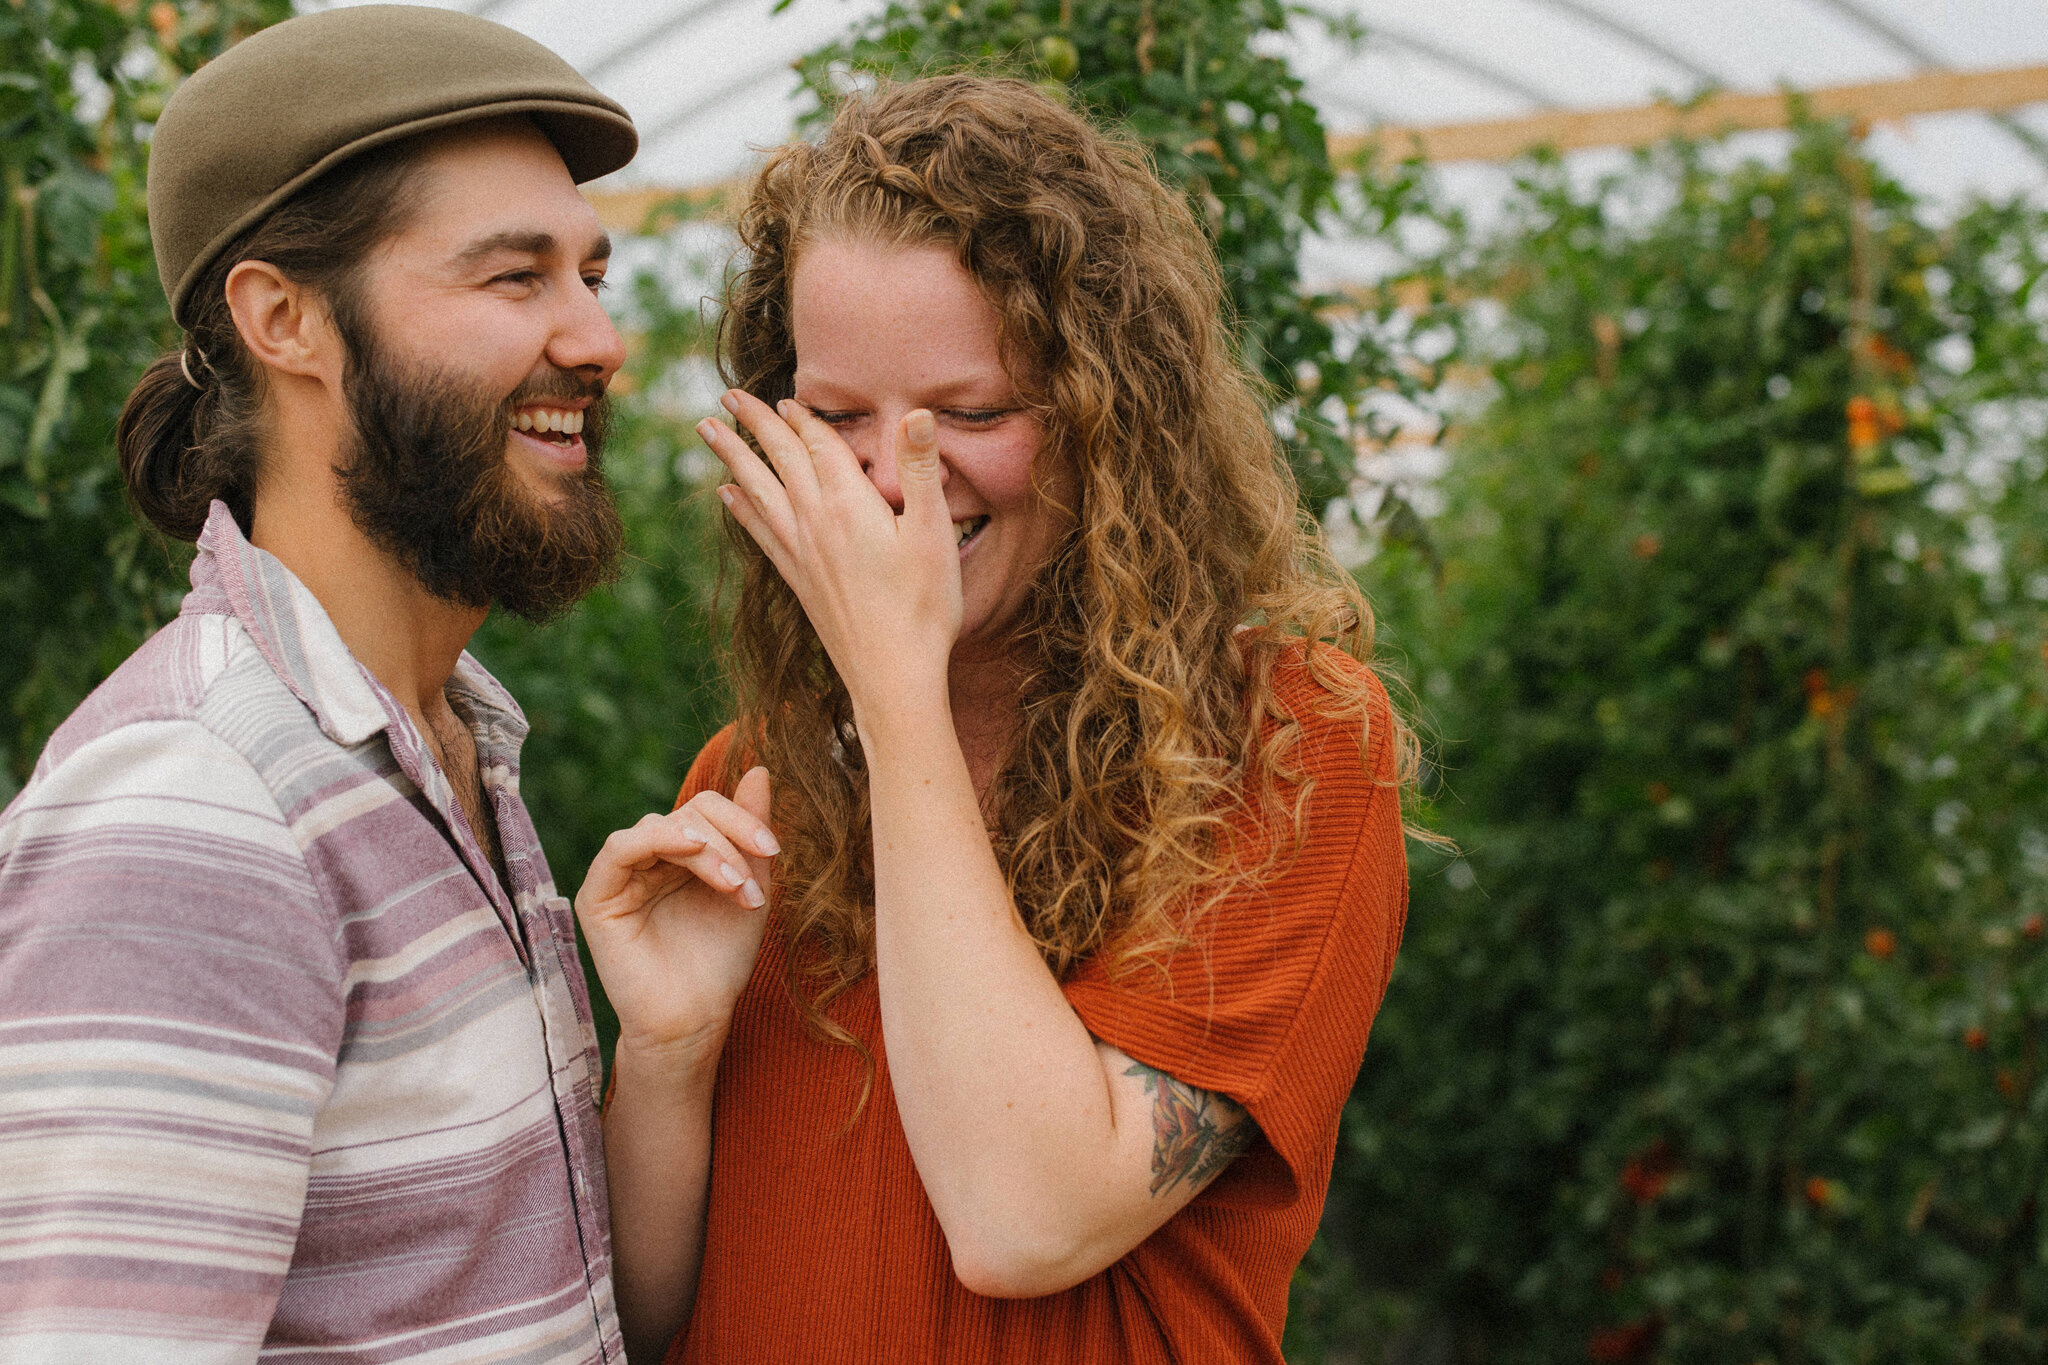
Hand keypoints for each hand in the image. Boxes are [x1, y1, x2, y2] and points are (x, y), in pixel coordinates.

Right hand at [575, 767, 776, 1064]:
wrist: (695, 1019)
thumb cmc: (721, 961)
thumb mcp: (750, 888)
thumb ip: (751, 831)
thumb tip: (760, 769)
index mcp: (684, 854)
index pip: (708, 808)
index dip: (742, 818)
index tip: (775, 848)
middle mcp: (650, 857)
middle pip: (689, 812)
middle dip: (730, 841)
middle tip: (750, 886)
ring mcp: (622, 874)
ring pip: (662, 825)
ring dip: (707, 849)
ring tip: (733, 887)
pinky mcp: (597, 895)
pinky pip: (620, 848)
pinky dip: (658, 840)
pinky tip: (692, 852)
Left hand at [698, 391, 960, 719]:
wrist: (893, 675)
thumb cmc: (924, 605)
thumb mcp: (933, 531)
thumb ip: (920, 468)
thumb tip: (914, 412)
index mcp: (848, 502)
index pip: (818, 444)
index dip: (802, 417)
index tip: (785, 394)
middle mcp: (814, 521)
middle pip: (779, 459)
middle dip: (754, 422)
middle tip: (727, 394)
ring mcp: (802, 553)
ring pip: (758, 490)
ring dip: (733, 456)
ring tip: (707, 430)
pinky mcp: (799, 582)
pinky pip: (761, 533)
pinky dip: (741, 509)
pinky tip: (727, 496)